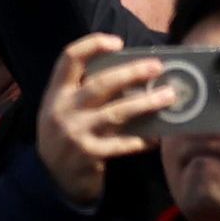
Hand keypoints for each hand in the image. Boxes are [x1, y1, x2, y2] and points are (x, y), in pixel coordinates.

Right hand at [37, 38, 172, 210]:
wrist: (51, 177)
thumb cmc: (66, 133)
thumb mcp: (64, 108)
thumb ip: (85, 91)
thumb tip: (133, 72)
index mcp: (57, 92)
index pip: (69, 58)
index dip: (93, 45)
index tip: (118, 42)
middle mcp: (63, 109)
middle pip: (100, 84)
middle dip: (131, 73)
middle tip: (157, 67)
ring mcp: (75, 133)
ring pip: (117, 113)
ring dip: (146, 103)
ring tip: (169, 96)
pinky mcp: (89, 154)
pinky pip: (122, 144)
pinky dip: (142, 140)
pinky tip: (158, 137)